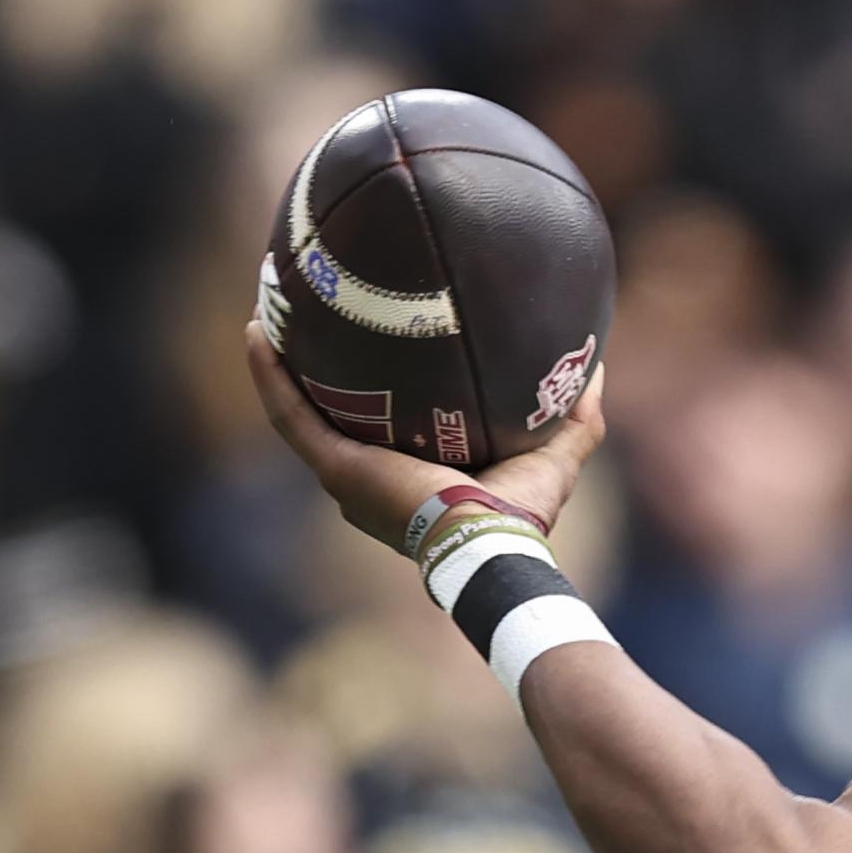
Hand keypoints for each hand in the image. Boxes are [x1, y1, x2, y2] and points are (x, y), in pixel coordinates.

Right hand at [244, 319, 606, 548]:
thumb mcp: (555, 450)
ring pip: (297, 411)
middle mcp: (368, 478)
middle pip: (329, 415)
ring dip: (275, 365)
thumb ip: (575, 412)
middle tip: (303, 317)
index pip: (381, 425)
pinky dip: (269, 376)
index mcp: (410, 478)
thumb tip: (595, 364)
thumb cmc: (520, 512)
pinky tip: (256, 333)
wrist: (489, 542)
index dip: (368, 387)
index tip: (366, 344)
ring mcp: (345, 476)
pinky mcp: (335, 470)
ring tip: (264, 310)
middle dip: (312, 370)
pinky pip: (291, 415)